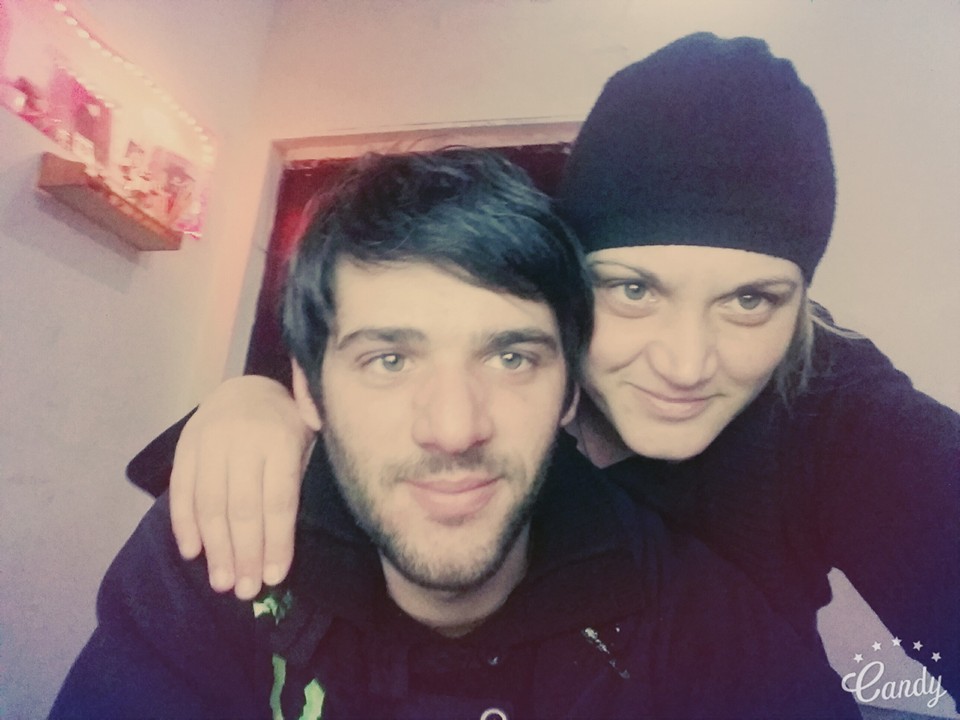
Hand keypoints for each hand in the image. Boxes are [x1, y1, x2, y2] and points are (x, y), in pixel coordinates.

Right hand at [170, 375, 313, 598]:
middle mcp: (243, 439)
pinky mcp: (184, 446)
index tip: (275, 577)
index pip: (279, 500)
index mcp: (281, 438)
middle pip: (243, 507)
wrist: (245, 387)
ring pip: (210, 503)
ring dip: (215, 548)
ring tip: (222, 583)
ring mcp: (209, 441)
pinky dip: (184, 524)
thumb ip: (306, 473)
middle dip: (245, 554)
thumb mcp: (308, 437)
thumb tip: (312, 526)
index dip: (277, 541)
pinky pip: (181, 490)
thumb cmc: (285, 425)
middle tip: (245, 591)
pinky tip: (193, 553)